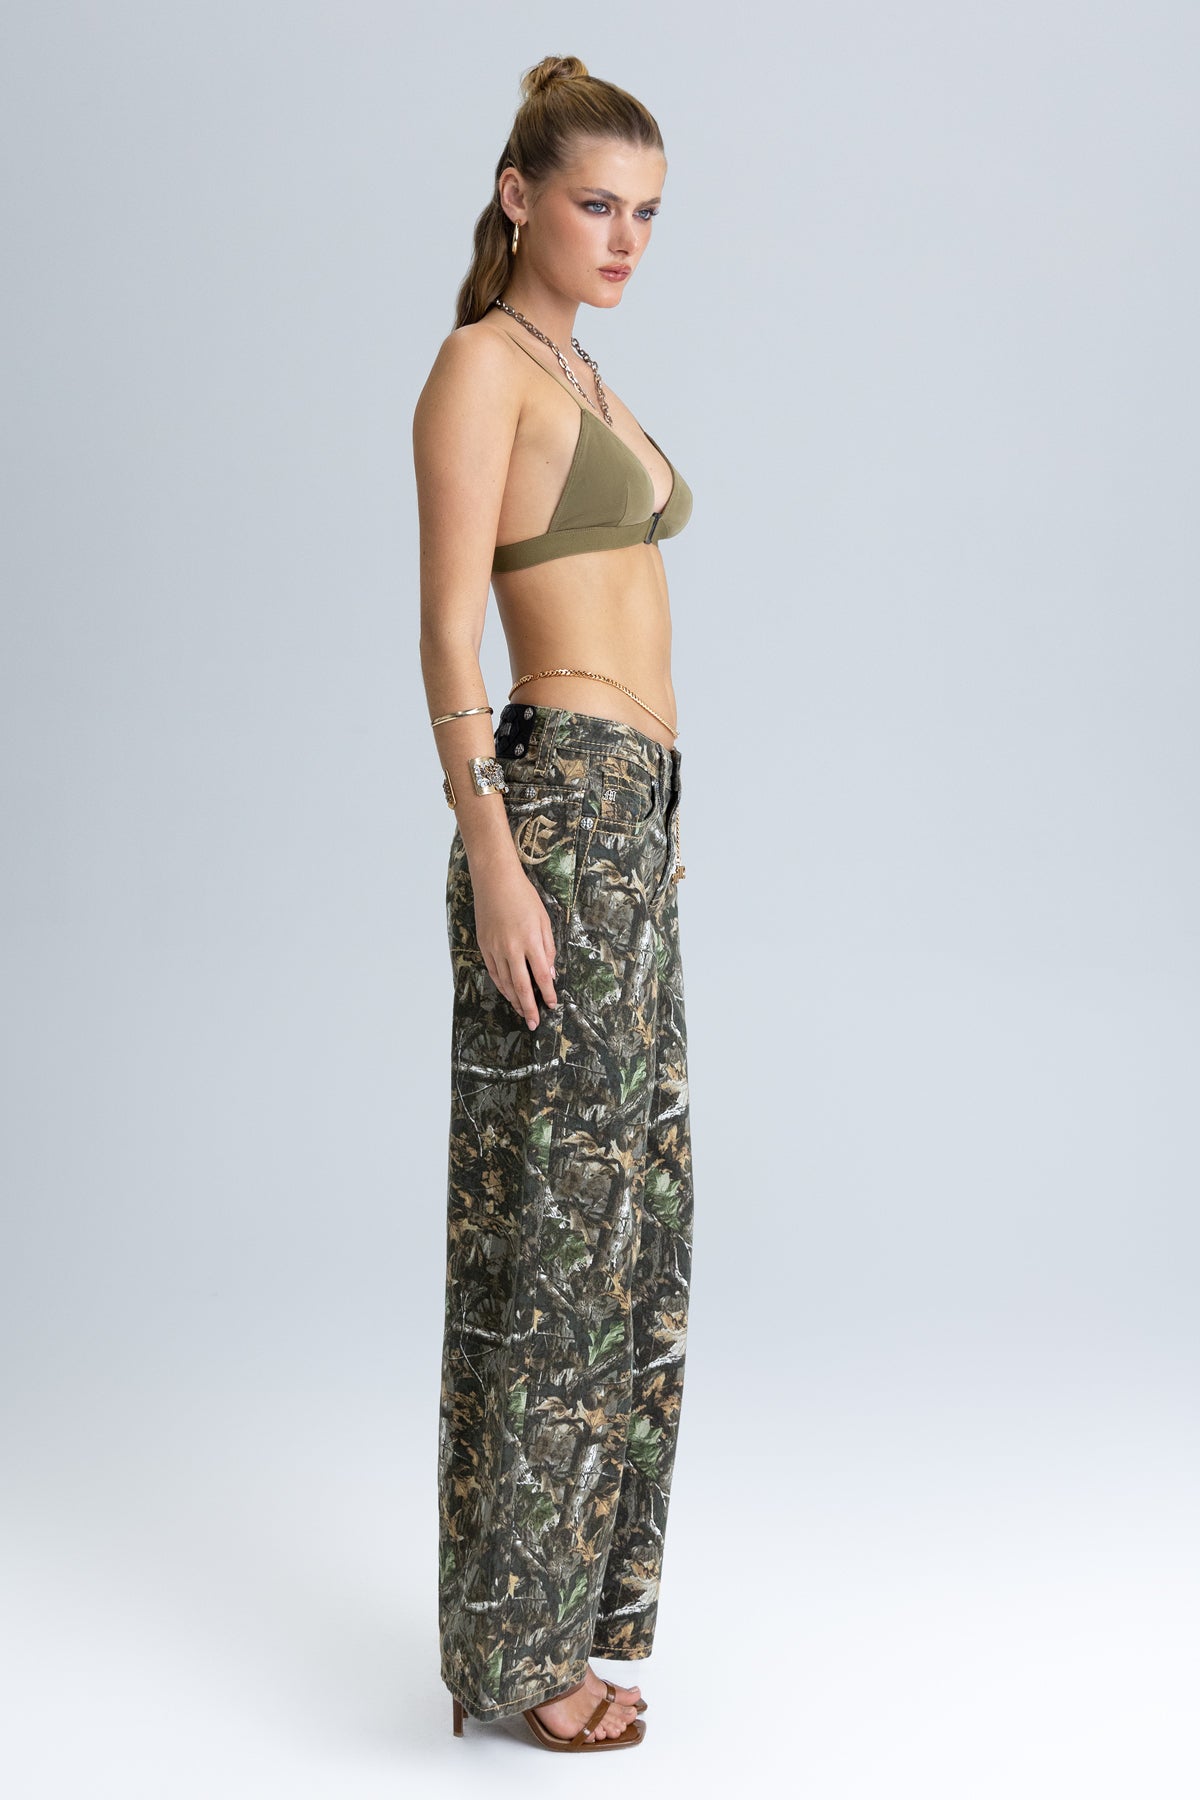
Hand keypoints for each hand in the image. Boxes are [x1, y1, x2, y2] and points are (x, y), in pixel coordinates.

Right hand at [472, 862, 558, 1029]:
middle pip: (521, 986)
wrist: (495, 881)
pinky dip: (502, 986)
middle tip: (534, 1024)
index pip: (540, 975)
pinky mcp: (484, 946)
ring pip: (505, 983)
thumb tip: (549, 974)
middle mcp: (511, 948)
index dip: (548, 993)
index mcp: (530, 941)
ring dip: (515, 1000)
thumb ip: (548, 949)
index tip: (553, 1005)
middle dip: (529, 1008)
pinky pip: (494, 972)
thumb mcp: (544, 920)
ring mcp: (495, 948)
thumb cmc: (524, 897)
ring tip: (523, 1012)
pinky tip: (509, 994)